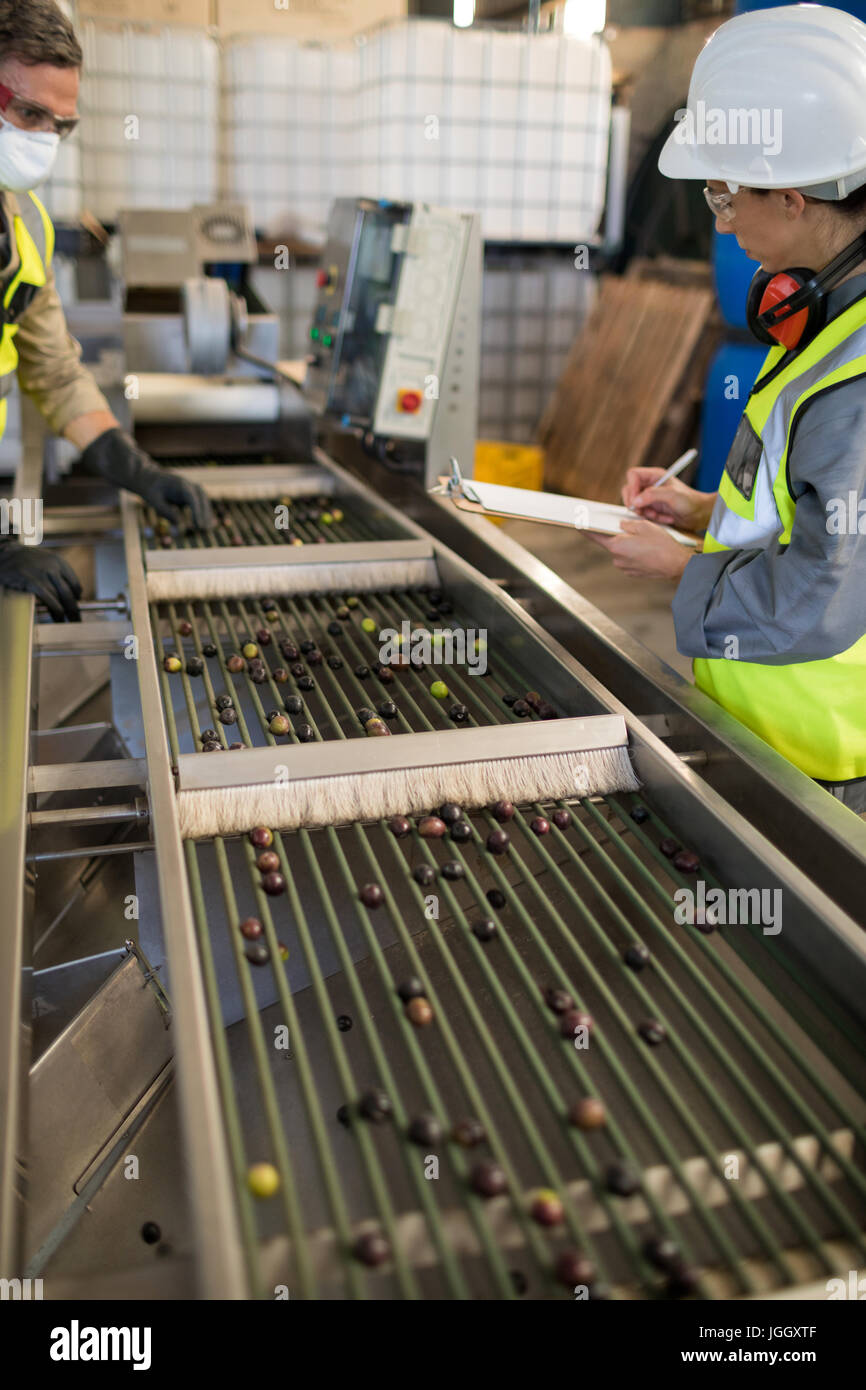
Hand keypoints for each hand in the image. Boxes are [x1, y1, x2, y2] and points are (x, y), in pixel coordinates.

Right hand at [0, 541, 81, 620]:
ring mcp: (43, 574)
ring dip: (66, 613)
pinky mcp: (33, 582)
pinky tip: (58, 618)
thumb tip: (66, 592)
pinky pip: (50, 600)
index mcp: (58, 561)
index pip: (74, 582)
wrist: (3, 555)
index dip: (77, 596)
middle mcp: (53, 566)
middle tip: (77, 619)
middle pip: (69, 592)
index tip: (76, 604)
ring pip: (61, 597)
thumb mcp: (42, 561)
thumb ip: (54, 573)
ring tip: (67, 622)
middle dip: (74, 609)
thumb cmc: (22, 561)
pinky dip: (56, 611)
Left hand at [80, 428, 214, 530]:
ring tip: (206, 529)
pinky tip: (203, 525)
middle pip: (202, 499)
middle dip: (205, 514)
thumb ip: (165, 511)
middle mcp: (188, 485)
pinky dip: (202, 513)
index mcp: (179, 484)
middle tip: (205, 530)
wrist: (148, 478)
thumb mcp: (153, 500)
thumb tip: (178, 523)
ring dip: (206, 514)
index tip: (198, 525)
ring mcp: (190, 488)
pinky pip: (200, 503)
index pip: (192, 499)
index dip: (197, 513)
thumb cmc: (150, 489)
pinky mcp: (190, 494)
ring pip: (203, 501)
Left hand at [585, 518, 693, 580]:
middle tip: (632, 529)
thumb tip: (620, 524)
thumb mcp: (644, 526)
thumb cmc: (662, 545)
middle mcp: (617, 558)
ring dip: (629, 544)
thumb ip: (628, 523)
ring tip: (646, 541)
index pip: (594, 535)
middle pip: (611, 542)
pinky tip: (648, 550)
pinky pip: (629, 558)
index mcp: (617, 545)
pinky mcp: (632, 572)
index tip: (577, 523)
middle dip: (618, 534)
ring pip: (621, 550)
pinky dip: (635, 552)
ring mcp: (624, 567)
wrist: (676, 566)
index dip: (585, 528)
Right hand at [621, 467, 714, 531]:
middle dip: (635, 503)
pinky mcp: (652, 508)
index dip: (631, 487)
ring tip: (658, 515)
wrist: (700, 514)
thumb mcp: (672, 495)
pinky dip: (651, 518)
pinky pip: (643, 513)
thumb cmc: (690, 501)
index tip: (636, 500)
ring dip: (644, 512)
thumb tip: (635, 501)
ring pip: (634, 504)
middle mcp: (651, 484)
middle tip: (643, 511)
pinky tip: (664, 518)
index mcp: (655, 475)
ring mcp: (650, 497)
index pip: (633, 475)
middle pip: (629, 490)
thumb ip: (652, 495)